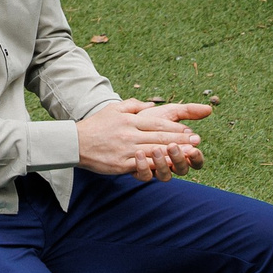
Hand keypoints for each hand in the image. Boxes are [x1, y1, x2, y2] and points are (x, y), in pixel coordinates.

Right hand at [74, 98, 208, 181]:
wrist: (75, 143)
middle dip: (181, 140)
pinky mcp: (122, 163)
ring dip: (174, 153)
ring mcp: (126, 149)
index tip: (190, 131)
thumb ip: (133, 105)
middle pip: (160, 137)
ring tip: (189, 154)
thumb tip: (150, 104)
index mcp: (130, 120)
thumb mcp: (114, 109)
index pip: (157, 124)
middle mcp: (130, 133)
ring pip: (154, 151)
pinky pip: (142, 165)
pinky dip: (157, 166)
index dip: (175, 128)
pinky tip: (169, 168)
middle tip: (197, 142)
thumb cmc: (96, 125)